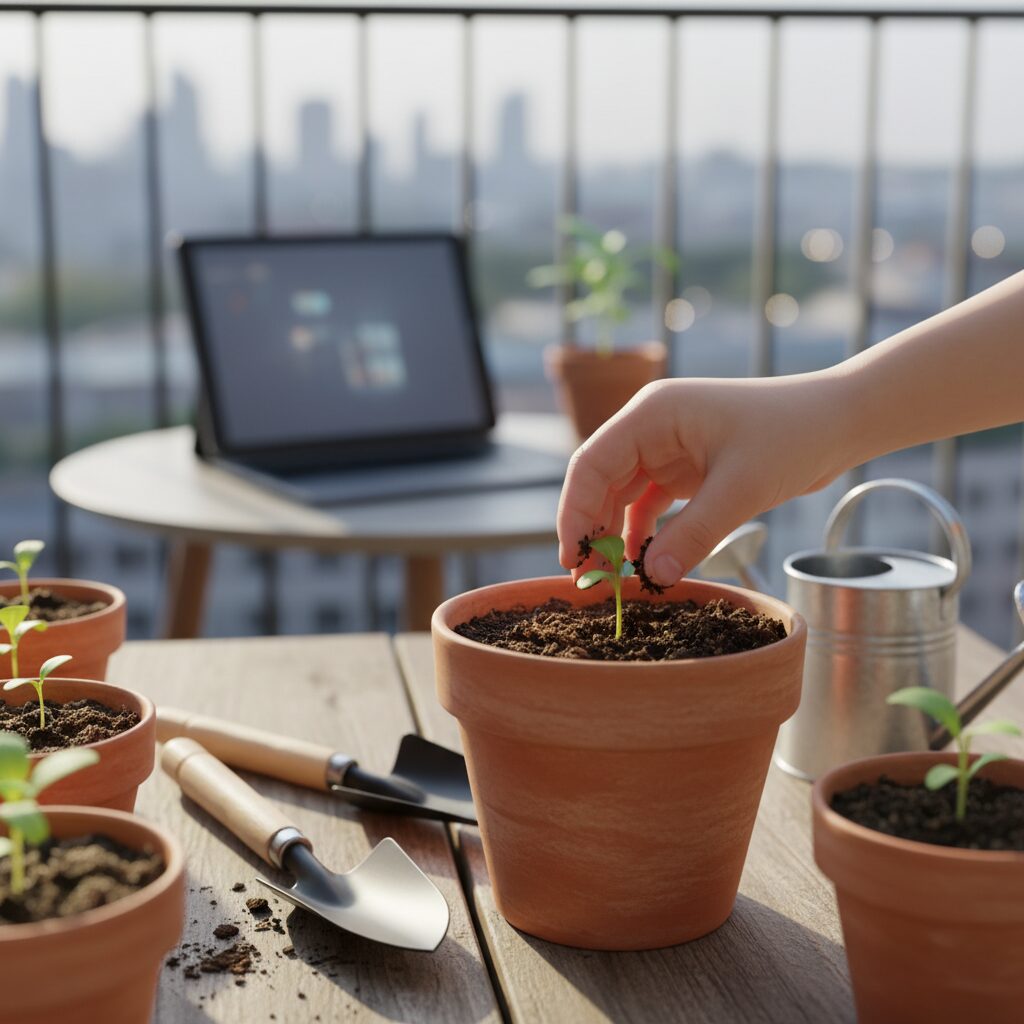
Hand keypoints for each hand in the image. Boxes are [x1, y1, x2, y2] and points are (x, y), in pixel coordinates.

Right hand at [556, 373, 853, 587]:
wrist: (837, 421)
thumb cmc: (792, 436)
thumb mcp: (741, 489)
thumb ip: (693, 535)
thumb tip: (650, 578)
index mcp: (652, 414)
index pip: (591, 464)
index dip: (575, 513)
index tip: (574, 559)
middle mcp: (650, 427)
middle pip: (600, 481)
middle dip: (591, 530)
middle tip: (590, 581)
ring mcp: (666, 447)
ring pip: (621, 494)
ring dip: (614, 534)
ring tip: (611, 579)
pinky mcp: (685, 467)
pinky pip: (649, 503)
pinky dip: (642, 532)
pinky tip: (642, 562)